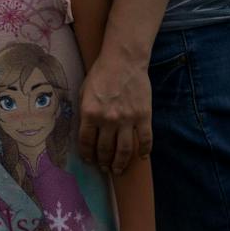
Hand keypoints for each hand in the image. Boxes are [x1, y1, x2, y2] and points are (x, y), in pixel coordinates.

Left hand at [79, 47, 151, 174]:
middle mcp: (108, 119)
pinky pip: (145, 140)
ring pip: (124, 150)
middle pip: (105, 149)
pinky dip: (143, 151)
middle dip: (103, 161)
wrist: (123, 61)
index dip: (87, 154)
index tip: (89, 160)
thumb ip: (84, 111)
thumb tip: (84, 130)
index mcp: (90, 113)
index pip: (86, 141)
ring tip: (117, 169)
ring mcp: (127, 119)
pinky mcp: (143, 116)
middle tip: (104, 167)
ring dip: (120, 163)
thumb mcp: (84, 91)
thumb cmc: (101, 73)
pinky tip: (141, 157)